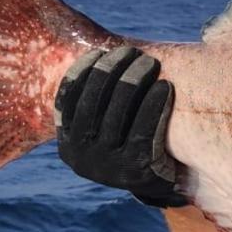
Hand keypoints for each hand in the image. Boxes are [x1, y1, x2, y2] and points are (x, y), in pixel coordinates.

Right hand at [54, 46, 186, 207]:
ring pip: (120, 112)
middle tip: (130, 51)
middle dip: (112, 69)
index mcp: (67, 142)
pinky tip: (164, 86)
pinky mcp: (136, 170)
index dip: (84, 71)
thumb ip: (94, 100)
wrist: (156, 182)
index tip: (100, 51)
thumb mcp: (102, 127)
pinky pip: (145, 129)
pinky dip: (155, 104)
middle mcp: (81, 156)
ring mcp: (107, 166)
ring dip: (136, 80)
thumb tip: (93, 49)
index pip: (68, 99)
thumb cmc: (128, 140)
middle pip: (94, 101)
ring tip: (150, 62)